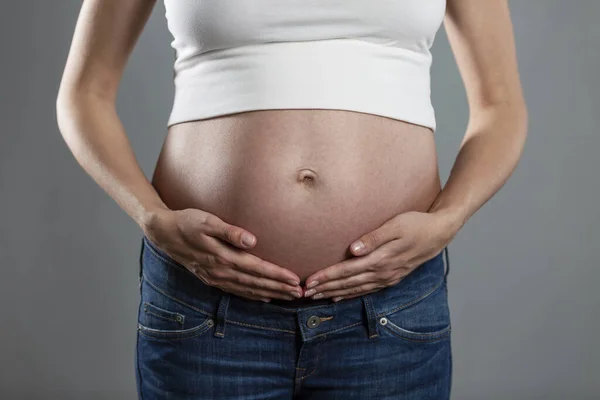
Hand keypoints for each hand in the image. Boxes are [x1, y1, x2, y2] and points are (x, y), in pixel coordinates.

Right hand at [142, 207, 302, 301]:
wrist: (164, 233)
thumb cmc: (187, 222)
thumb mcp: (207, 221)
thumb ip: (230, 231)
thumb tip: (252, 240)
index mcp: (223, 257)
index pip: (257, 269)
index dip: (277, 275)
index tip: (295, 280)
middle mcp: (221, 271)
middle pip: (256, 283)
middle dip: (280, 288)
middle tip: (300, 293)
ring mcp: (216, 277)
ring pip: (248, 289)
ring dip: (270, 294)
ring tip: (289, 297)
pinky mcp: (212, 278)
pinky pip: (237, 291)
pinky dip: (253, 295)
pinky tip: (264, 297)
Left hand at [302, 211, 456, 301]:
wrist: (438, 233)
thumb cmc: (415, 224)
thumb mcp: (395, 225)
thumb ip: (374, 238)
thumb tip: (353, 249)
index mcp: (380, 259)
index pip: (347, 271)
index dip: (327, 276)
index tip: (310, 281)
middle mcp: (382, 273)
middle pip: (348, 283)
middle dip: (325, 288)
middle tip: (305, 293)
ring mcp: (387, 278)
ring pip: (355, 289)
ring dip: (335, 293)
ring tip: (317, 297)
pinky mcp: (391, 278)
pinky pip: (366, 290)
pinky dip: (351, 295)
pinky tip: (339, 297)